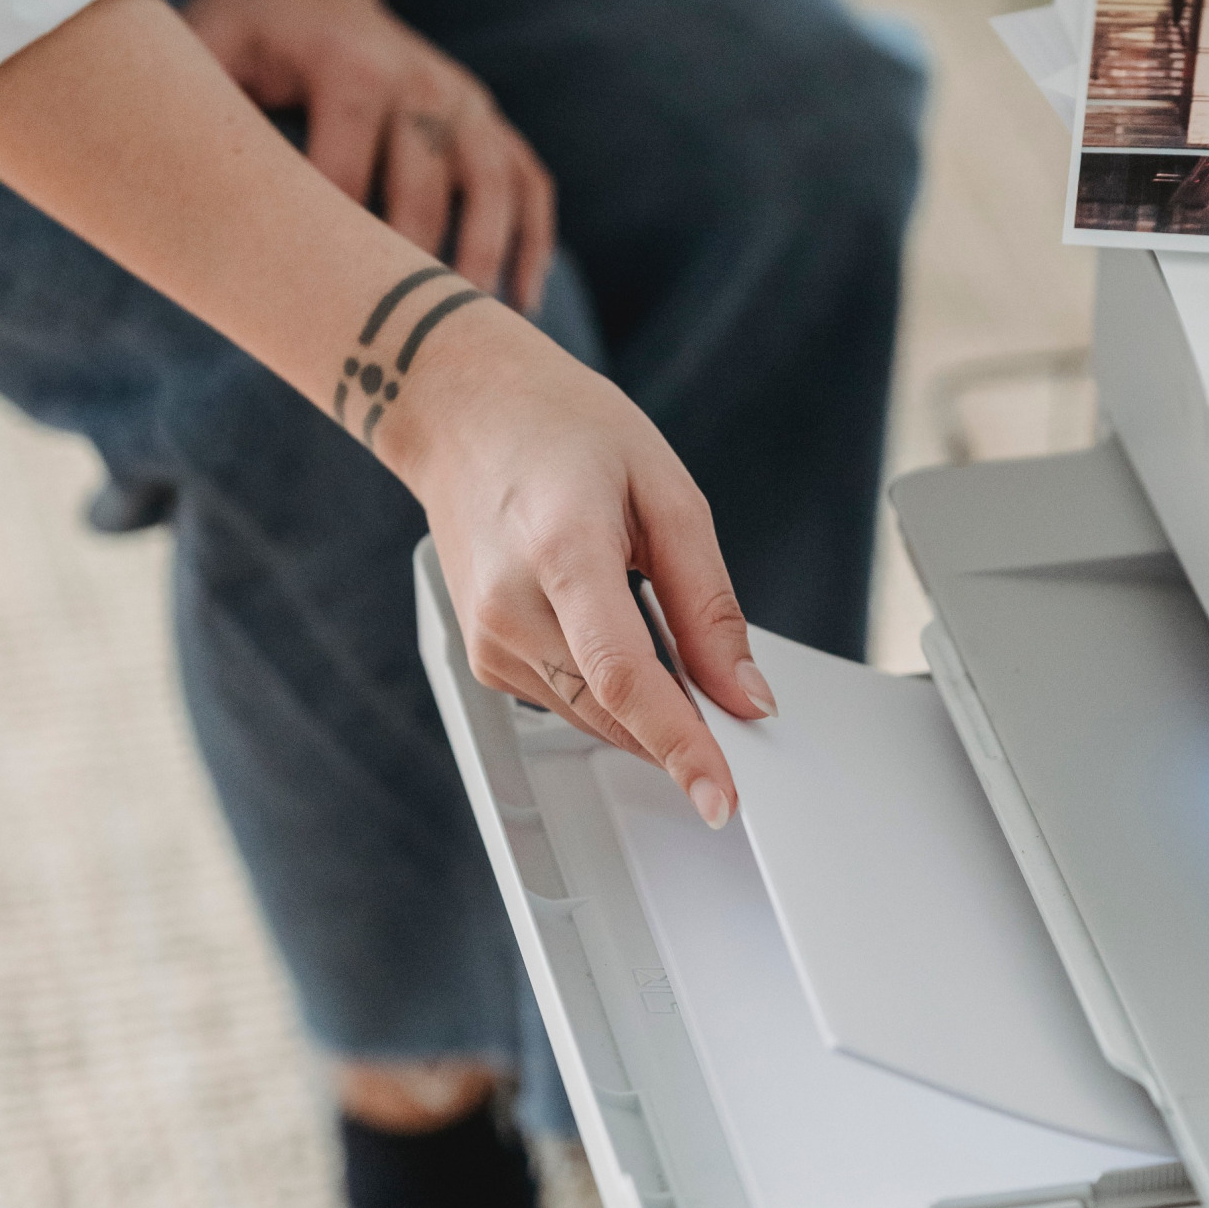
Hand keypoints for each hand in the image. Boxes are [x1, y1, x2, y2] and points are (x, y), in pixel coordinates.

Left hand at [185, 0, 554, 309]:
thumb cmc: (248, 30)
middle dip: (414, 267)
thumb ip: (198, 103)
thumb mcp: (210, 45)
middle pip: (427, 190)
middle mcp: (421, 80)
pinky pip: (529, 182)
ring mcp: (464, 98)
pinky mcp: (489, 116)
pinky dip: (533, 241)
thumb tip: (169, 189)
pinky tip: (521, 300)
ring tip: (477, 326)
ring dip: (488, 257)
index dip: (334, 245)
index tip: (322, 313)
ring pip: (494, 186)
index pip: (347, 175)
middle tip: (399, 341)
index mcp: (353, 68)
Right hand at [383, 301, 776, 823]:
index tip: (720, 796)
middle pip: (614, 712)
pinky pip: (568, 702)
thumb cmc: (562, 430)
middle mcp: (511, 606)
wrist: (464, 411)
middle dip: (682, 733)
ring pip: (594, 718)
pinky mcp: (484, 659)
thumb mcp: (666, 492)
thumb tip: (744, 695)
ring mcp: (489, 638)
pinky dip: (611, 691)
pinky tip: (615, 627)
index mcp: (563, 550)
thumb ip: (708, 604)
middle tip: (734, 713)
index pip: (625, 677)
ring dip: (648, 708)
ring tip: (656, 622)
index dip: (679, 744)